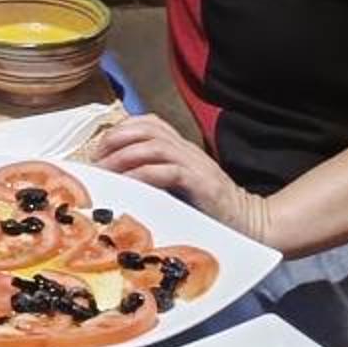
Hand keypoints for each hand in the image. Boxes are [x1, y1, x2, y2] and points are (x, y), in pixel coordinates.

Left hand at [87, 114, 273, 247]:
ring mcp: (195, 165)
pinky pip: (167, 171)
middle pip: (146, 128)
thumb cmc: (211, 210)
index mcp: (181, 149)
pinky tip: (128, 185)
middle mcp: (187, 150)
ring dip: (124, 156)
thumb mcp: (180, 187)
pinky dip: (143, 175)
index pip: (149, 123)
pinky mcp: (200, 183)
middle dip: (116, 139)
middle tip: (97, 159)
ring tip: (106, 172)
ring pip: (153, 145)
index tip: (99, 150)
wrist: (251, 223)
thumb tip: (118, 180)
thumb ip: (157, 178)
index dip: (120, 131)